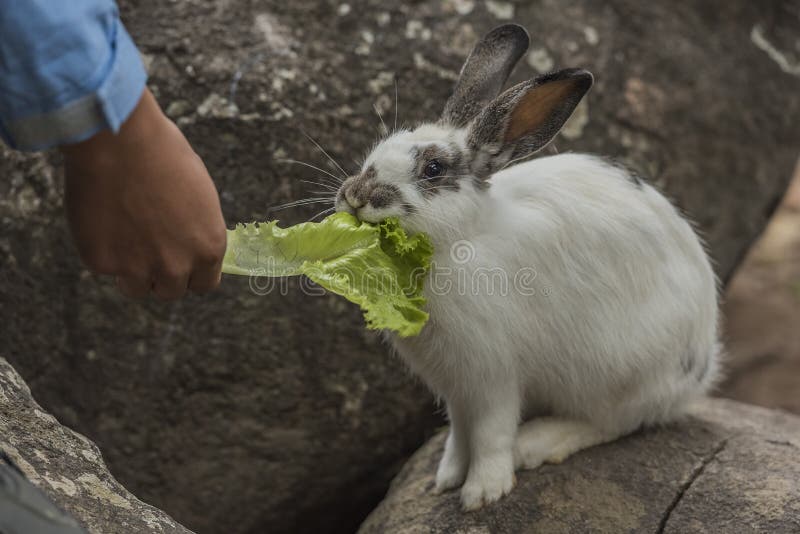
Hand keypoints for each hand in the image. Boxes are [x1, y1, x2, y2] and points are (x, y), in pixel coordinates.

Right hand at [61, 88, 226, 298]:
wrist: (121, 141)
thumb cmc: (165, 156)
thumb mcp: (201, 196)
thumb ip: (197, 230)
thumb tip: (194, 244)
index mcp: (208, 248)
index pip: (204, 284)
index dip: (192, 273)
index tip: (182, 264)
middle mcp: (176, 265)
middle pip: (170, 291)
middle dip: (161, 275)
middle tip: (148, 248)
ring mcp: (137, 267)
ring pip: (136, 288)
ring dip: (131, 270)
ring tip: (125, 234)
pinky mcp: (102, 261)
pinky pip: (104, 266)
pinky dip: (102, 248)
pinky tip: (103, 217)